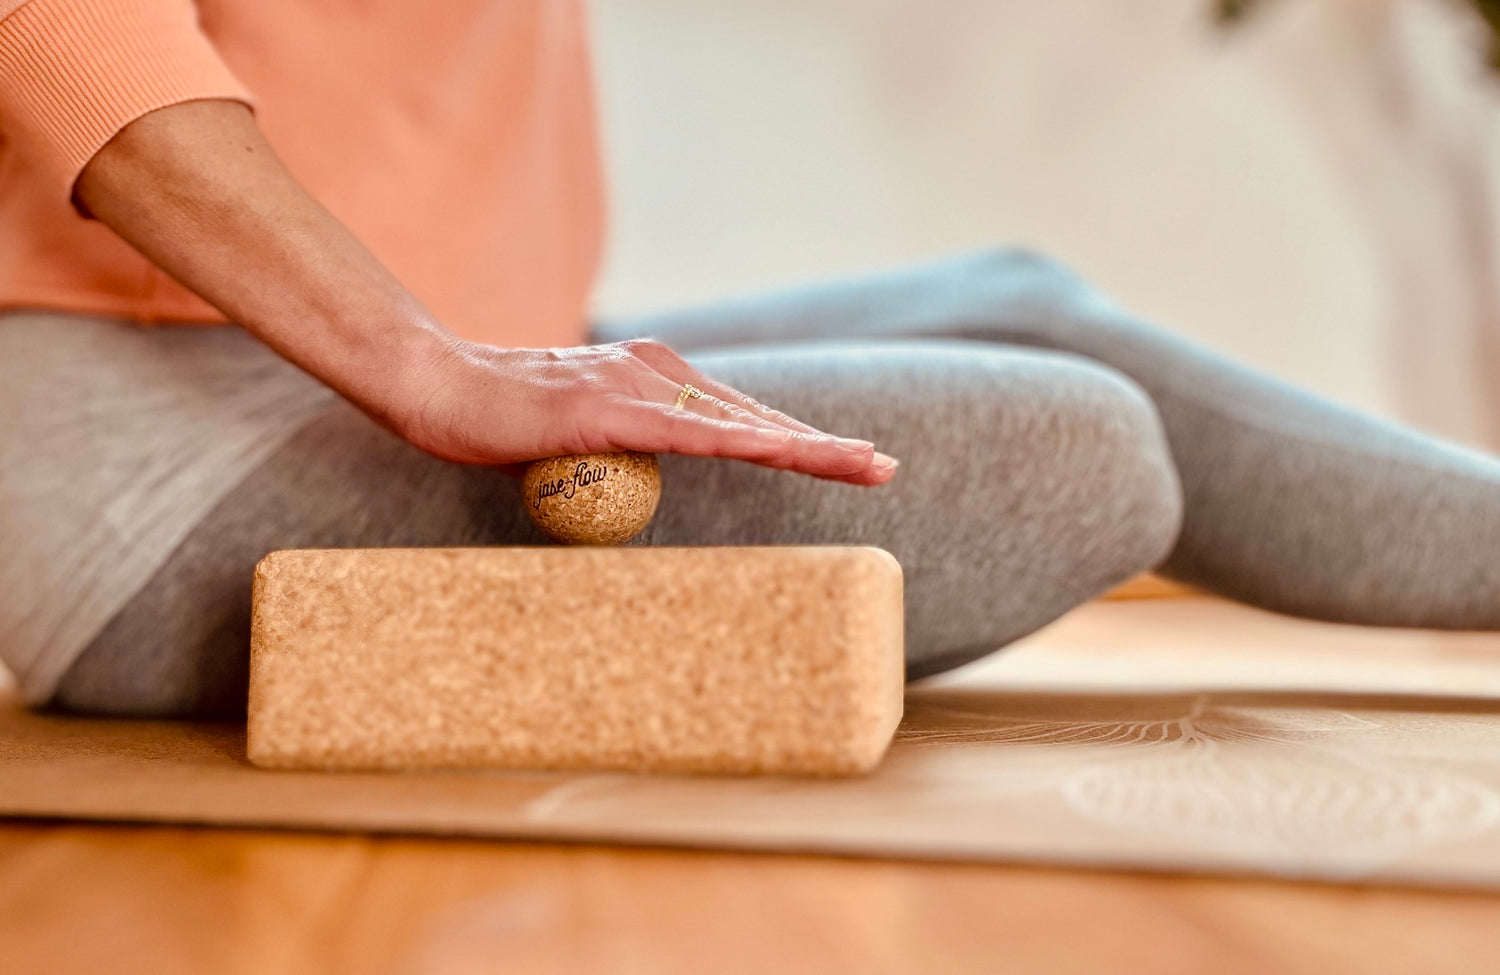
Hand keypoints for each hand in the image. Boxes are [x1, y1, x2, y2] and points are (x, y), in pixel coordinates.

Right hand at [399, 336, 899, 485]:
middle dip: (822, 443)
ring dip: (805, 444)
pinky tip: (784, 453)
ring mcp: (633, 385)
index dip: (796, 436)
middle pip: (753, 414)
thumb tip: (637, 479)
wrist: (436, 386)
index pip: (738, 414)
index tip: (849, 459)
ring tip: (862, 465)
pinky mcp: (607, 407)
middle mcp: (654, 370)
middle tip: (884, 467)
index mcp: (651, 377)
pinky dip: (742, 444)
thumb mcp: (576, 434)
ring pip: (737, 422)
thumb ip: (619, 446)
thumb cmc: (498, 418)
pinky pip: (688, 433)